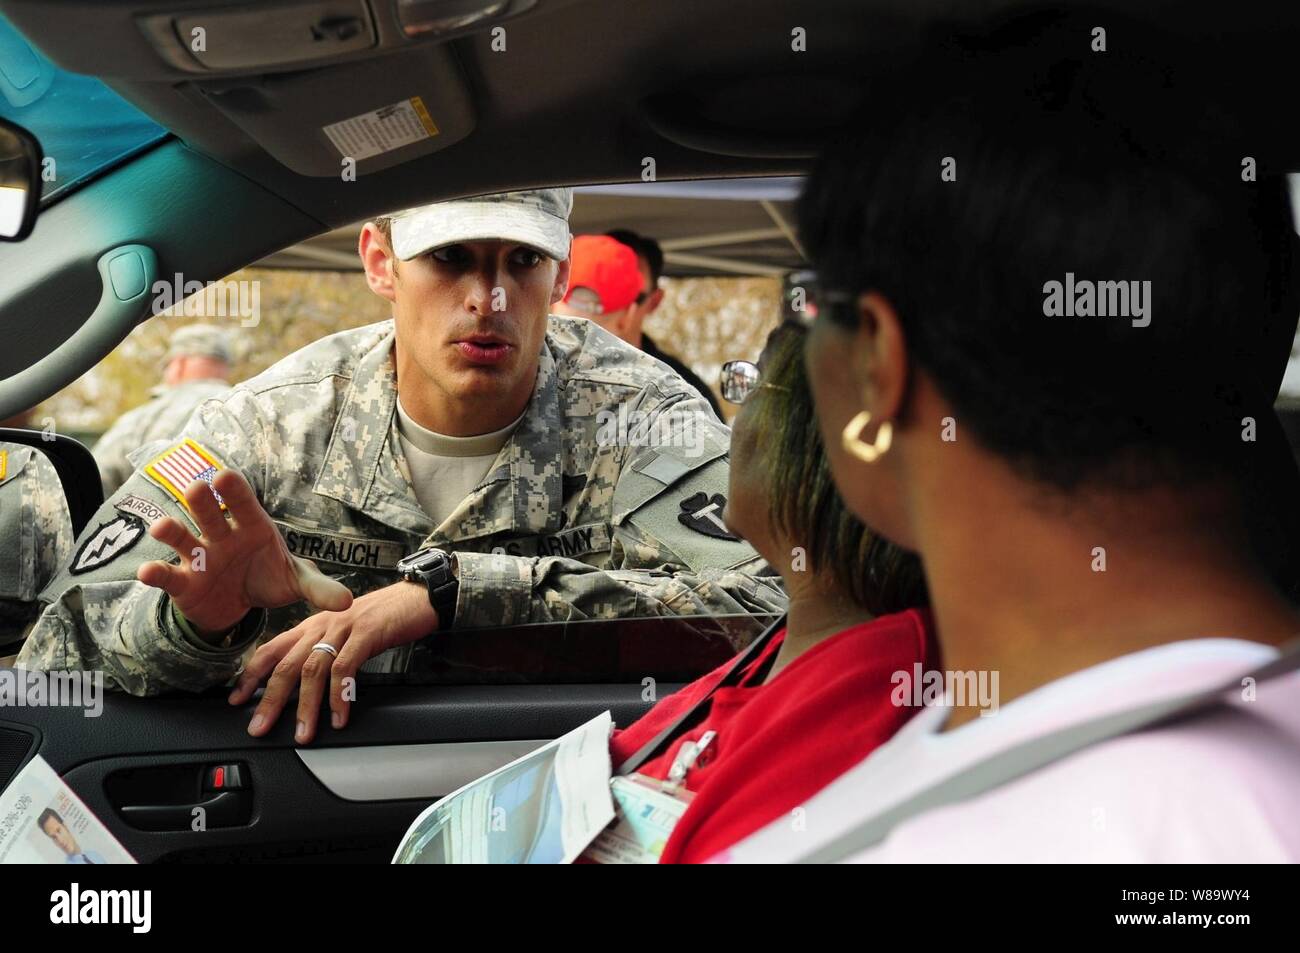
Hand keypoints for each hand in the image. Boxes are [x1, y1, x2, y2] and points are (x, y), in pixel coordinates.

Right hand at [137, 470, 352, 633]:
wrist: (239, 606)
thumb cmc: (268, 579)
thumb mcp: (296, 584)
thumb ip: (319, 589)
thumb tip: (348, 602)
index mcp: (251, 527)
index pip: (243, 503)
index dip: (234, 490)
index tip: (225, 475)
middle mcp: (221, 536)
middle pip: (209, 512)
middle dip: (203, 501)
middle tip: (197, 488)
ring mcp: (199, 557)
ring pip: (182, 537)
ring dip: (172, 531)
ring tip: (163, 528)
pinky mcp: (183, 582)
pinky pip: (168, 574)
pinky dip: (156, 572)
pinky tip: (148, 572)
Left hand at [228, 581, 437, 743]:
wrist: (416, 598)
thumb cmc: (383, 619)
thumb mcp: (344, 634)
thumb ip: (324, 654)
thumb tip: (305, 688)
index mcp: (312, 625)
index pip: (271, 649)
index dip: (251, 675)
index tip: (237, 700)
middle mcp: (322, 624)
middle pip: (286, 664)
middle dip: (270, 699)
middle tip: (259, 727)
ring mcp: (343, 628)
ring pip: (313, 669)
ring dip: (305, 705)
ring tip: (303, 732)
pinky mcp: (366, 633)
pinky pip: (345, 668)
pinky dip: (339, 695)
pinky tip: (339, 716)